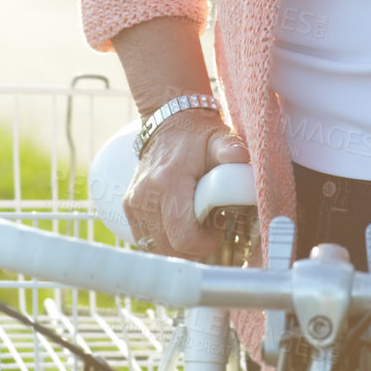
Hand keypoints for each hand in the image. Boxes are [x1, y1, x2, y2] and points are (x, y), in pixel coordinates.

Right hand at [123, 110, 249, 258]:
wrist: (169, 122)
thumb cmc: (198, 135)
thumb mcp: (219, 138)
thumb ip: (230, 149)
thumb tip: (241, 157)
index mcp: (168, 181)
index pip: (182, 236)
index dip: (204, 243)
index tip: (217, 231)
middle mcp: (146, 194)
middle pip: (169, 247)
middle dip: (193, 248)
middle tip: (209, 230)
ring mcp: (134, 202)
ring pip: (156, 247)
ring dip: (178, 246)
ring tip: (194, 227)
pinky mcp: (129, 206)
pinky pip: (145, 239)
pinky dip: (162, 240)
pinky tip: (178, 226)